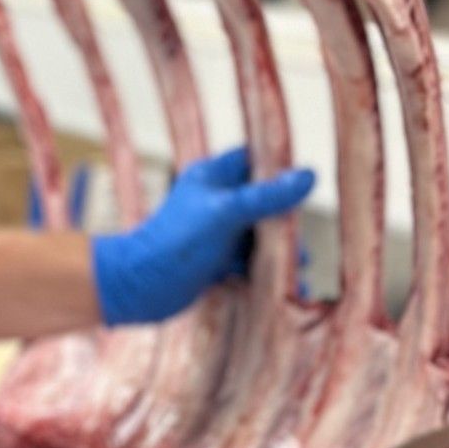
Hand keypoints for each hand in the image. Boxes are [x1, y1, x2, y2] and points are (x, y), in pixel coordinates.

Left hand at [91, 147, 314, 326]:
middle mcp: (214, 201)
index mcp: (212, 177)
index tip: (305, 182)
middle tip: (302, 237)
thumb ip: (267, 196)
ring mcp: (213, 232)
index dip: (279, 168)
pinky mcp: (213, 261)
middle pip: (261, 201)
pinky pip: (245, 260)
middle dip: (285, 219)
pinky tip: (281, 283)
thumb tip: (308, 176)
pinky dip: (262, 269)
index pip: (253, 160)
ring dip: (277, 249)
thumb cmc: (179, 242)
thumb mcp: (227, 213)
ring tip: (299, 266)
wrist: (140, 288)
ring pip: (255, 234)